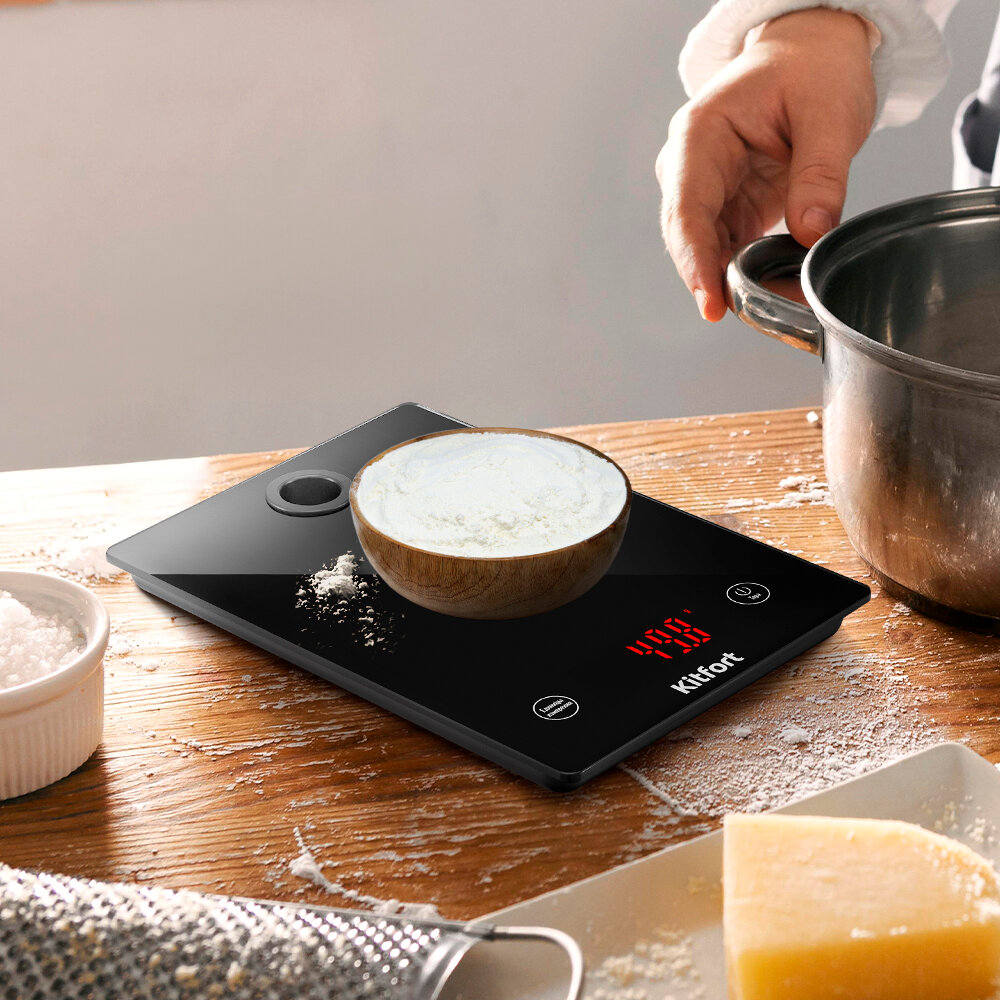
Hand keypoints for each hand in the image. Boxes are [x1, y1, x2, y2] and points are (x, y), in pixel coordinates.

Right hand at [656, 7, 876, 320]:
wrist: (810, 54)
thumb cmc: (812, 68)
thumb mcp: (829, 112)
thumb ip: (820, 174)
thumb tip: (810, 232)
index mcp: (700, 135)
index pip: (687, 210)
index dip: (695, 262)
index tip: (711, 303)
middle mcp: (690, 167)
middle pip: (687, 237)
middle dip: (708, 280)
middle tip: (743, 316)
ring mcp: (705, 190)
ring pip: (703, 250)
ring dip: (727, 280)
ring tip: (766, 307)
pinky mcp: (727, 209)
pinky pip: (725, 250)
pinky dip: (743, 273)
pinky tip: (767, 291)